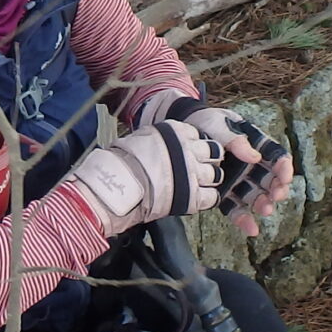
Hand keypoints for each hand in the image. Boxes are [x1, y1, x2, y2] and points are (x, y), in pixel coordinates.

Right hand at [67, 119, 223, 233]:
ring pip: (215, 175)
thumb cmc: (123, 161)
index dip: (198, 146)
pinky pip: (211, 197)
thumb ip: (161, 140)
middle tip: (199, 169)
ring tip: (196, 185)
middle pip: (213, 153)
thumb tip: (162, 144)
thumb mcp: (143, 138)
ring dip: (209, 180)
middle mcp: (189, 150)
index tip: (192, 152)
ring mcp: (193, 173)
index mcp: (177, 131)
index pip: (200, 135)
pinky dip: (207, 198)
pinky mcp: (192, 196)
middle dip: (209, 161)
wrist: (116, 184)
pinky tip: (197, 199)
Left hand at [146, 96, 293, 236]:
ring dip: (263, 204)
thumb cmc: (206, 122)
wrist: (184, 129)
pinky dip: (244, 219)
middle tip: (276, 195)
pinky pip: (235, 208)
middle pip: (269, 179)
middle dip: (276, 188)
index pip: (276, 157)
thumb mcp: (221, 124)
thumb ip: (237, 139)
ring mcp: (238, 180)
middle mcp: (250, 165)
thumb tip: (255, 157)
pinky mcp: (224, 193)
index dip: (283, 167)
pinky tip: (252, 230)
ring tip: (265, 210)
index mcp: (255, 146)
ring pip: (255, 196)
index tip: (284, 176)